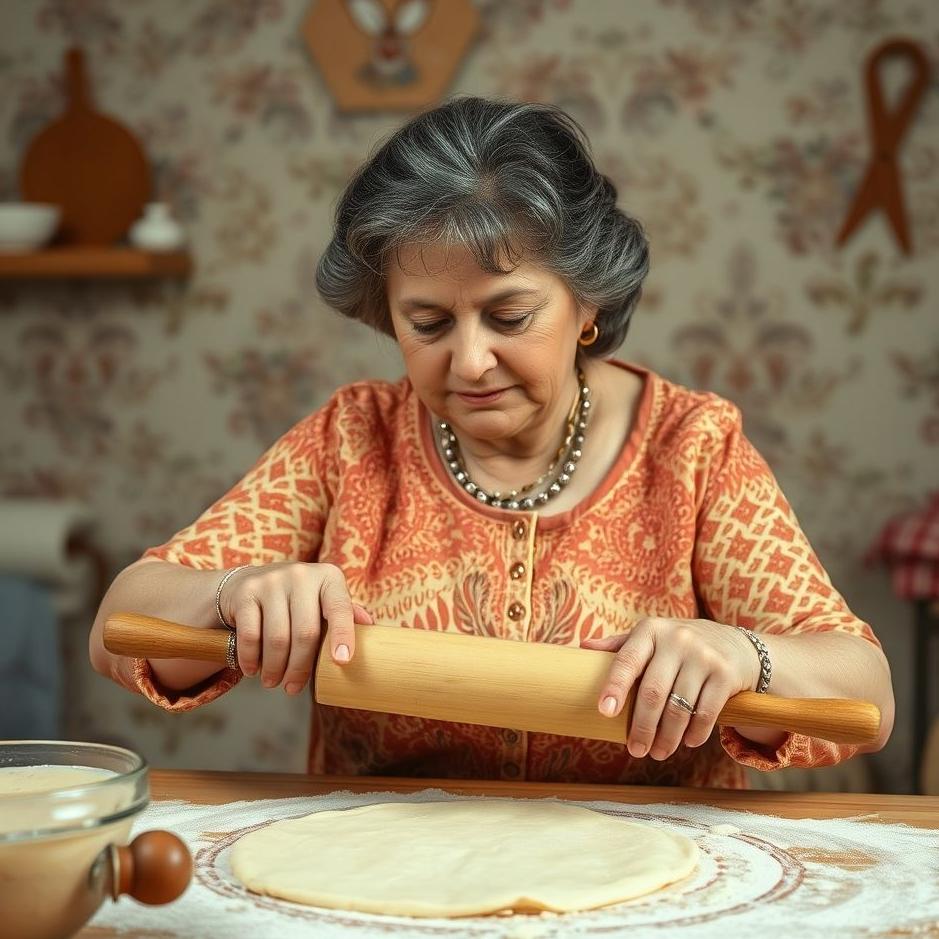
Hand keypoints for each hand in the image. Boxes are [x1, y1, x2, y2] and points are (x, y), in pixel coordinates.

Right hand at [218, 562, 371, 694]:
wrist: (250, 582)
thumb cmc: (298, 600)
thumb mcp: (324, 599)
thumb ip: (345, 613)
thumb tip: (371, 627)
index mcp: (328, 577)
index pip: (340, 608)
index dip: (343, 635)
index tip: (342, 661)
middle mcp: (301, 575)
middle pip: (305, 632)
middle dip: (299, 668)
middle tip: (292, 688)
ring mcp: (271, 581)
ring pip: (277, 638)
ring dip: (274, 668)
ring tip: (273, 682)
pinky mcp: (246, 593)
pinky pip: (250, 635)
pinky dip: (251, 659)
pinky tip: (253, 669)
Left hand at [581, 617, 759, 759]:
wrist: (735, 644)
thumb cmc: (680, 645)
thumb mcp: (652, 637)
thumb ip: (621, 645)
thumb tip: (583, 646)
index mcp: (650, 630)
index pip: (627, 660)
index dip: (615, 686)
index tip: (604, 712)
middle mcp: (677, 639)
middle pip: (653, 692)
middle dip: (642, 727)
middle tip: (636, 750)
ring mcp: (703, 655)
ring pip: (679, 708)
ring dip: (668, 738)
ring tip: (659, 752)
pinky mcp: (725, 673)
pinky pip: (706, 713)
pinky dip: (695, 733)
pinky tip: (687, 742)